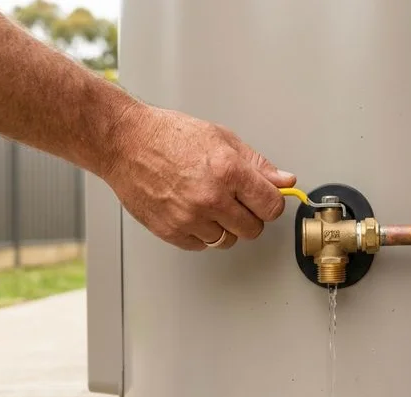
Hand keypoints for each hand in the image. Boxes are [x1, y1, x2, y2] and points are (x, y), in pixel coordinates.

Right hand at [102, 105, 296, 249]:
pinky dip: (201, 233)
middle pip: (253, 229)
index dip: (270, 204)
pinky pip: (201, 245)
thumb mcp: (222, 139)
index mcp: (229, 171)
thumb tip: (285, 181)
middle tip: (235, 201)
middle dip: (249, 216)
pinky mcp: (171, 231)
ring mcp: (190, 218)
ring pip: (227, 241)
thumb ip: (258, 165)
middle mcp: (211, 198)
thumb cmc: (169, 135)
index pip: (271, 207)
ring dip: (224, 227)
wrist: (125, 142)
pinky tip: (192, 211)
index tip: (264, 200)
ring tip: (209, 203)